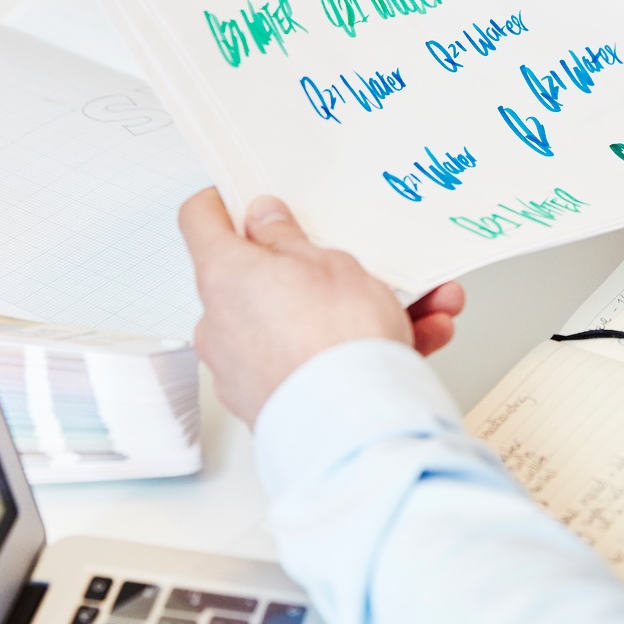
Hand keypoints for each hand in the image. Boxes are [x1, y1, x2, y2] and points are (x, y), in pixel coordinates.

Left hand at [179, 189, 466, 421]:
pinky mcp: (276, 402)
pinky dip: (359, 350)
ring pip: (305, 324)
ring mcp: (246, 369)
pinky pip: (318, 363)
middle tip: (364, 261)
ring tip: (422, 305)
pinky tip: (418, 337)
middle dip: (322, 269)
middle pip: (266, 279)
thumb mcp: (328, 262)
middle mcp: (222, 325)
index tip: (249, 196)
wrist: (356, 428)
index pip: (201, 221)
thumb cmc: (336, 340)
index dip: (223, 201)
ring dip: (360, 311)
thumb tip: (265, 220)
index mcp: (224, 276)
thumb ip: (290, 238)